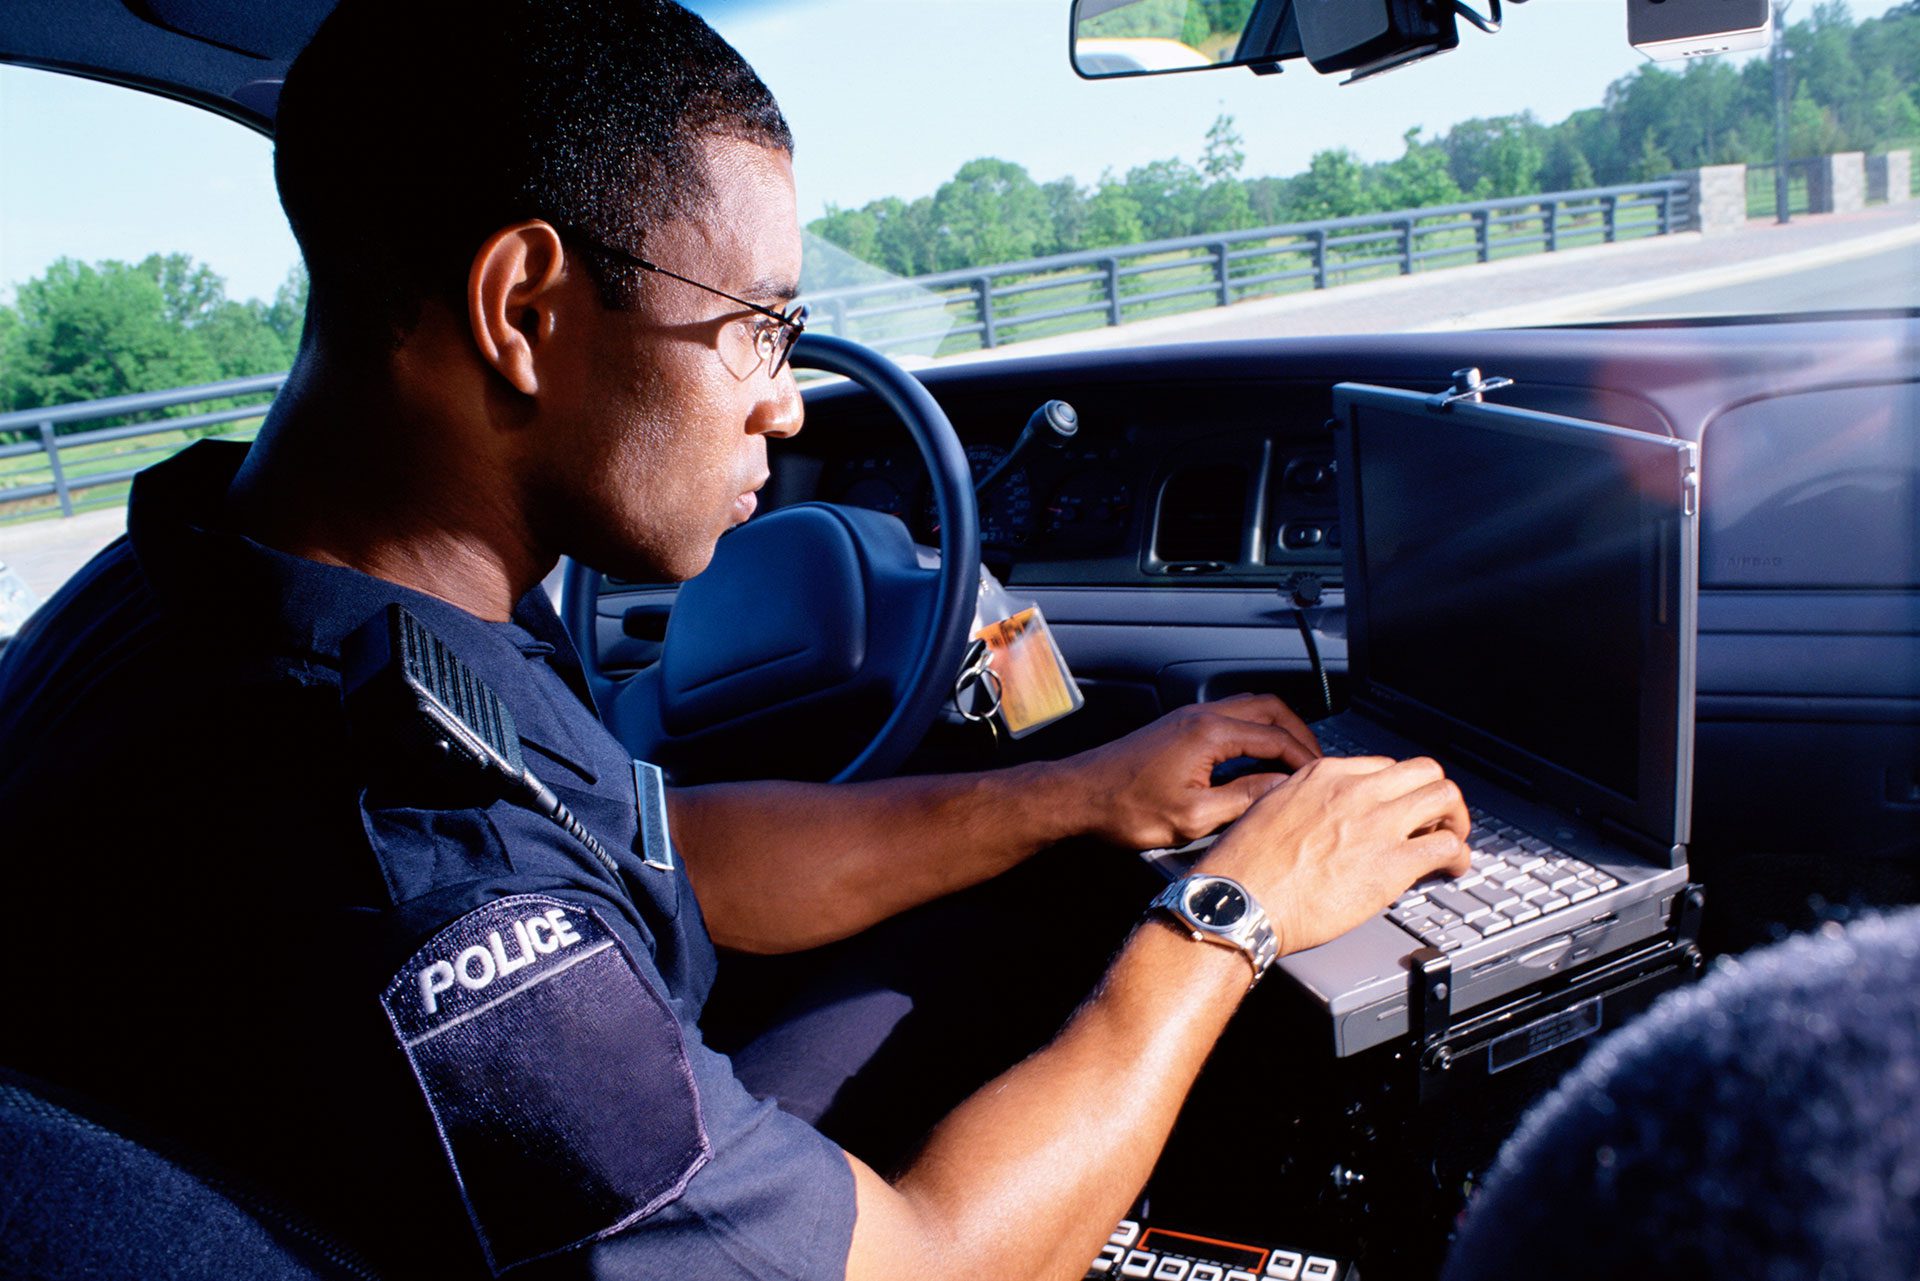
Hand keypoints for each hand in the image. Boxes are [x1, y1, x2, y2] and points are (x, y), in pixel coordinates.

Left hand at [1060, 694, 1322, 850]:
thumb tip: (1281, 789)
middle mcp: (1201, 716)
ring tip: (1293, 758)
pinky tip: (1256, 757)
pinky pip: (1229, 717)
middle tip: (1317, 761)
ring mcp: (1189, 718)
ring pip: (1249, 708)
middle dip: (1299, 733)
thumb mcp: (1193, 817)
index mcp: (1209, 733)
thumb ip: (1243, 799)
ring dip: (1276, 729)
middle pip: (1269, 708)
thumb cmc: (1124, 807)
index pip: (1276, 736)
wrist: (1079, 795)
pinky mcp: (1178, 727)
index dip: (1305, 758)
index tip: (1321, 777)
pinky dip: (1253, 731)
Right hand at [1196, 754, 1470, 956]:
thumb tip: (1316, 816)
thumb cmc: (1246, 865)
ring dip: (1455, 819)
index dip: (1398, 790)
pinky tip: (1452, 868)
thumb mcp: (1268, 809)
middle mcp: (1357, 790)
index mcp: (1325, 775)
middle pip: (1424, 771)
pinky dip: (1459, 857)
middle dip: (1436, 795)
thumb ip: (1301, 802)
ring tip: (1451, 840)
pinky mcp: (1393, 862)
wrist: (1241, 898)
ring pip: (1445, 797)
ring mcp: (1378, 823)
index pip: (1384, 767)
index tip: (1399, 808)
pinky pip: (1448, 846)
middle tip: (1436, 819)